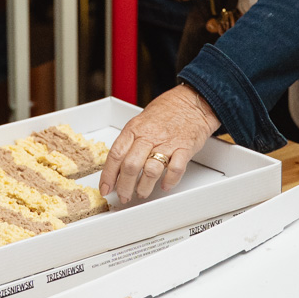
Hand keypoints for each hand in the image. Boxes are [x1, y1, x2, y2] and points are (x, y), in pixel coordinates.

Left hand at [99, 85, 219, 205]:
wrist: (192, 101)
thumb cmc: (166, 111)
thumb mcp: (141, 121)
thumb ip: (130, 141)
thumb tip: (118, 164)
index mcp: (134, 129)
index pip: (116, 155)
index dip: (108, 175)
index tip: (105, 188)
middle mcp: (149, 137)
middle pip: (130, 166)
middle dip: (124, 186)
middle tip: (124, 196)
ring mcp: (167, 143)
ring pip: (151, 170)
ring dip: (145, 187)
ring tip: (142, 193)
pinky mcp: (184, 148)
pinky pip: (175, 169)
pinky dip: (169, 181)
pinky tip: (165, 185)